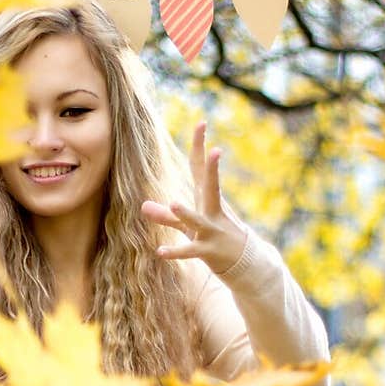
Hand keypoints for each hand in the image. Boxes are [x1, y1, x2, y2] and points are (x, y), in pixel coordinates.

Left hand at [142, 121, 248, 276]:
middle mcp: (210, 210)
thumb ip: (165, 216)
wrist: (241, 262)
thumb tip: (143, 206)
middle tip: (215, 150)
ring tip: (173, 202)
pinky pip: (189, 251)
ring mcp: (210, 230)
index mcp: (206, 199)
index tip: (202, 123)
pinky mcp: (207, 250)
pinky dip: (175, 251)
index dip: (200, 146)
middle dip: (212, 168)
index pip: (201, 168)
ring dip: (185, 212)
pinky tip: (160, 250)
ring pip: (196, 220)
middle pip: (211, 185)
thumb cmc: (213, 237)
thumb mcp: (188, 225)